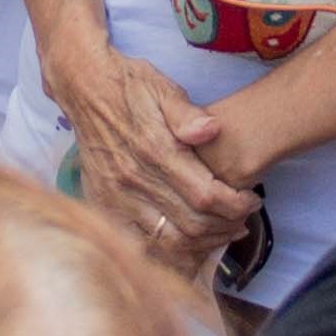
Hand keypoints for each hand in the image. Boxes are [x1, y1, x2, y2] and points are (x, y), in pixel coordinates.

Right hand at [59, 46, 257, 266]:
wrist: (84, 88)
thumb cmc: (131, 85)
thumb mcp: (163, 88)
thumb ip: (188, 114)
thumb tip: (212, 129)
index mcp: (155, 150)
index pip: (205, 195)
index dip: (235, 206)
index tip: (251, 201)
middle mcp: (134, 179)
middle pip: (191, 225)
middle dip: (225, 227)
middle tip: (242, 218)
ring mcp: (116, 196)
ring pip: (168, 241)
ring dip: (202, 243)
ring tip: (221, 231)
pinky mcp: (104, 204)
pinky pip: (141, 242)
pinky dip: (169, 249)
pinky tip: (187, 240)